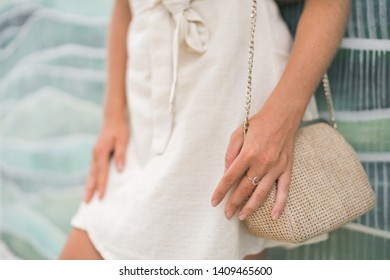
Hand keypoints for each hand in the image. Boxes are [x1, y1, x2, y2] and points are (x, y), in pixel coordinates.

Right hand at [84, 114, 129, 201]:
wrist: (113, 118)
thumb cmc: (120, 129)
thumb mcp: (123, 140)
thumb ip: (121, 155)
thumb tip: (120, 170)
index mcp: (101, 152)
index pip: (102, 172)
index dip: (101, 185)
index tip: (101, 197)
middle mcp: (95, 154)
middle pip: (92, 175)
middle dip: (89, 189)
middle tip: (86, 203)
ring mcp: (94, 154)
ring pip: (90, 173)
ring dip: (88, 185)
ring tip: (86, 198)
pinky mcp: (96, 154)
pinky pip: (92, 169)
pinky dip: (91, 178)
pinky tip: (91, 185)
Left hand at [211, 100, 300, 220]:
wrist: (282, 116)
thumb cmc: (258, 124)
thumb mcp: (238, 133)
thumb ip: (230, 153)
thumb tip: (226, 172)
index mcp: (247, 154)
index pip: (230, 178)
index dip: (220, 192)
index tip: (214, 202)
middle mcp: (261, 163)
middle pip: (244, 189)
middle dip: (233, 203)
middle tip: (227, 214)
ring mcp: (275, 167)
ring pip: (262, 193)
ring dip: (251, 207)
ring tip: (242, 216)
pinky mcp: (286, 169)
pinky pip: (284, 190)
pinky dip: (279, 204)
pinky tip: (273, 216)